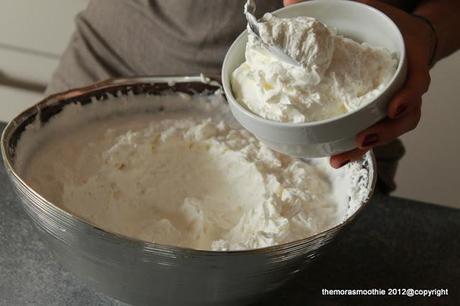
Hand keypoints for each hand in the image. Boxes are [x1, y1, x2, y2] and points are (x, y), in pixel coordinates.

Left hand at [284, 0, 434, 167]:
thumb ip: (336, 6)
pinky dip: (358, 146)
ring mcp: (396, 101)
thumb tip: (289, 0)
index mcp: (409, 58)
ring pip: (391, 129)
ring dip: (368, 146)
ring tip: (341, 157)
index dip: (408, 94)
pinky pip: (376, 130)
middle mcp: (406, 84)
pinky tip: (338, 155)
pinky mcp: (381, 111)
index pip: (417, 79)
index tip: (394, 106)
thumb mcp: (367, 9)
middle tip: (362, 139)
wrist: (403, 35)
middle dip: (385, 131)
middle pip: (406, 115)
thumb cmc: (386, 24)